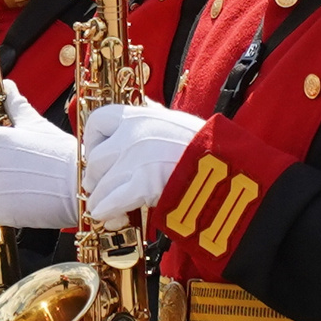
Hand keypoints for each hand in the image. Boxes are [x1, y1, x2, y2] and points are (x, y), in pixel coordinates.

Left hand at [82, 101, 206, 226]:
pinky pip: (110, 202)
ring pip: (100, 185)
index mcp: (139, 115)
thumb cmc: (206, 144)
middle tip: (102, 186)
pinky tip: (109, 215)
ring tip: (106, 205)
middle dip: (96, 177)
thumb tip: (147, 105)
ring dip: (101, 199)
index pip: (96, 121)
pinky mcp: (144, 185)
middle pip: (95, 160)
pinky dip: (106, 211)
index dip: (92, 141)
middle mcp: (133, 135)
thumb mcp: (176, 120)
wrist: (227, 165)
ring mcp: (136, 160)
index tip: (99, 153)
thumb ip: (156, 115)